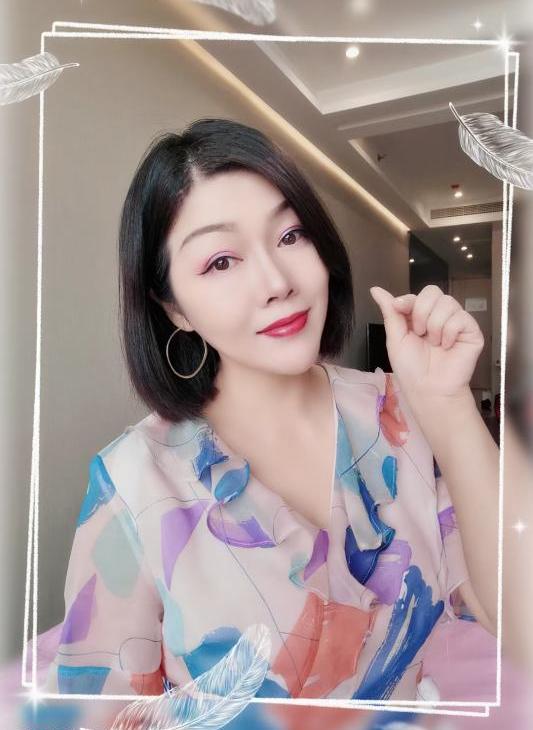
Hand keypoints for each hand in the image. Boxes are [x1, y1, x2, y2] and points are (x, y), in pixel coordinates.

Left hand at [369, 284, 483, 401]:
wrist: (428, 389)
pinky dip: (449, 333)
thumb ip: (390, 311)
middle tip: (419, 334)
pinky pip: (460, 317)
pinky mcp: (472, 331)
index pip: (418, 295)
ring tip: (434, 344)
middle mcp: (439, 316)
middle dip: (421, 312)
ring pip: (447, 302)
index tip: (399, 308)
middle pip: (433, 291)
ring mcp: (456, 322)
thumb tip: (376, 290)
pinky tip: (447, 346)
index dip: (408, 300)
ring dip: (434, 326)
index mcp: (420, 316)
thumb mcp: (395, 338)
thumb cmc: (411, 369)